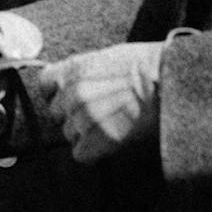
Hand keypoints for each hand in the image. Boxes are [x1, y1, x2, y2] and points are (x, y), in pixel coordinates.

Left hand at [36, 42, 162, 164]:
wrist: (166, 81)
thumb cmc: (145, 65)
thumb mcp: (106, 57)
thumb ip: (83, 72)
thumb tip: (74, 83)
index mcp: (71, 69)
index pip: (44, 85)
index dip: (57, 92)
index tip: (69, 96)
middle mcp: (71, 94)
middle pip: (56, 113)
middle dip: (73, 114)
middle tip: (99, 112)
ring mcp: (82, 118)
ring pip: (69, 134)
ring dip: (85, 133)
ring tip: (111, 123)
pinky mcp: (96, 140)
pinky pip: (80, 154)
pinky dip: (93, 152)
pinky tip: (109, 141)